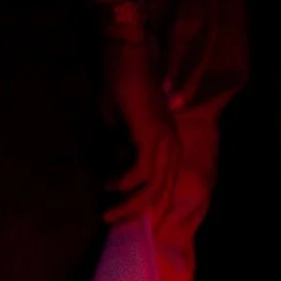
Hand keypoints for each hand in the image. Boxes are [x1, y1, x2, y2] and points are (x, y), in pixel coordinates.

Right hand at [103, 33, 181, 223]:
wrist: (124, 55)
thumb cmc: (121, 84)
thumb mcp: (118, 121)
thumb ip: (119, 143)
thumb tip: (112, 160)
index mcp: (168, 145)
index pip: (166, 185)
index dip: (152, 207)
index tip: (132, 222)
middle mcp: (172, 147)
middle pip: (162, 193)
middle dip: (140, 214)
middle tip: (117, 225)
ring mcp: (165, 143)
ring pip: (154, 188)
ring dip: (130, 205)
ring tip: (108, 213)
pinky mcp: (152, 138)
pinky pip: (142, 173)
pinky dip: (125, 182)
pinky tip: (108, 184)